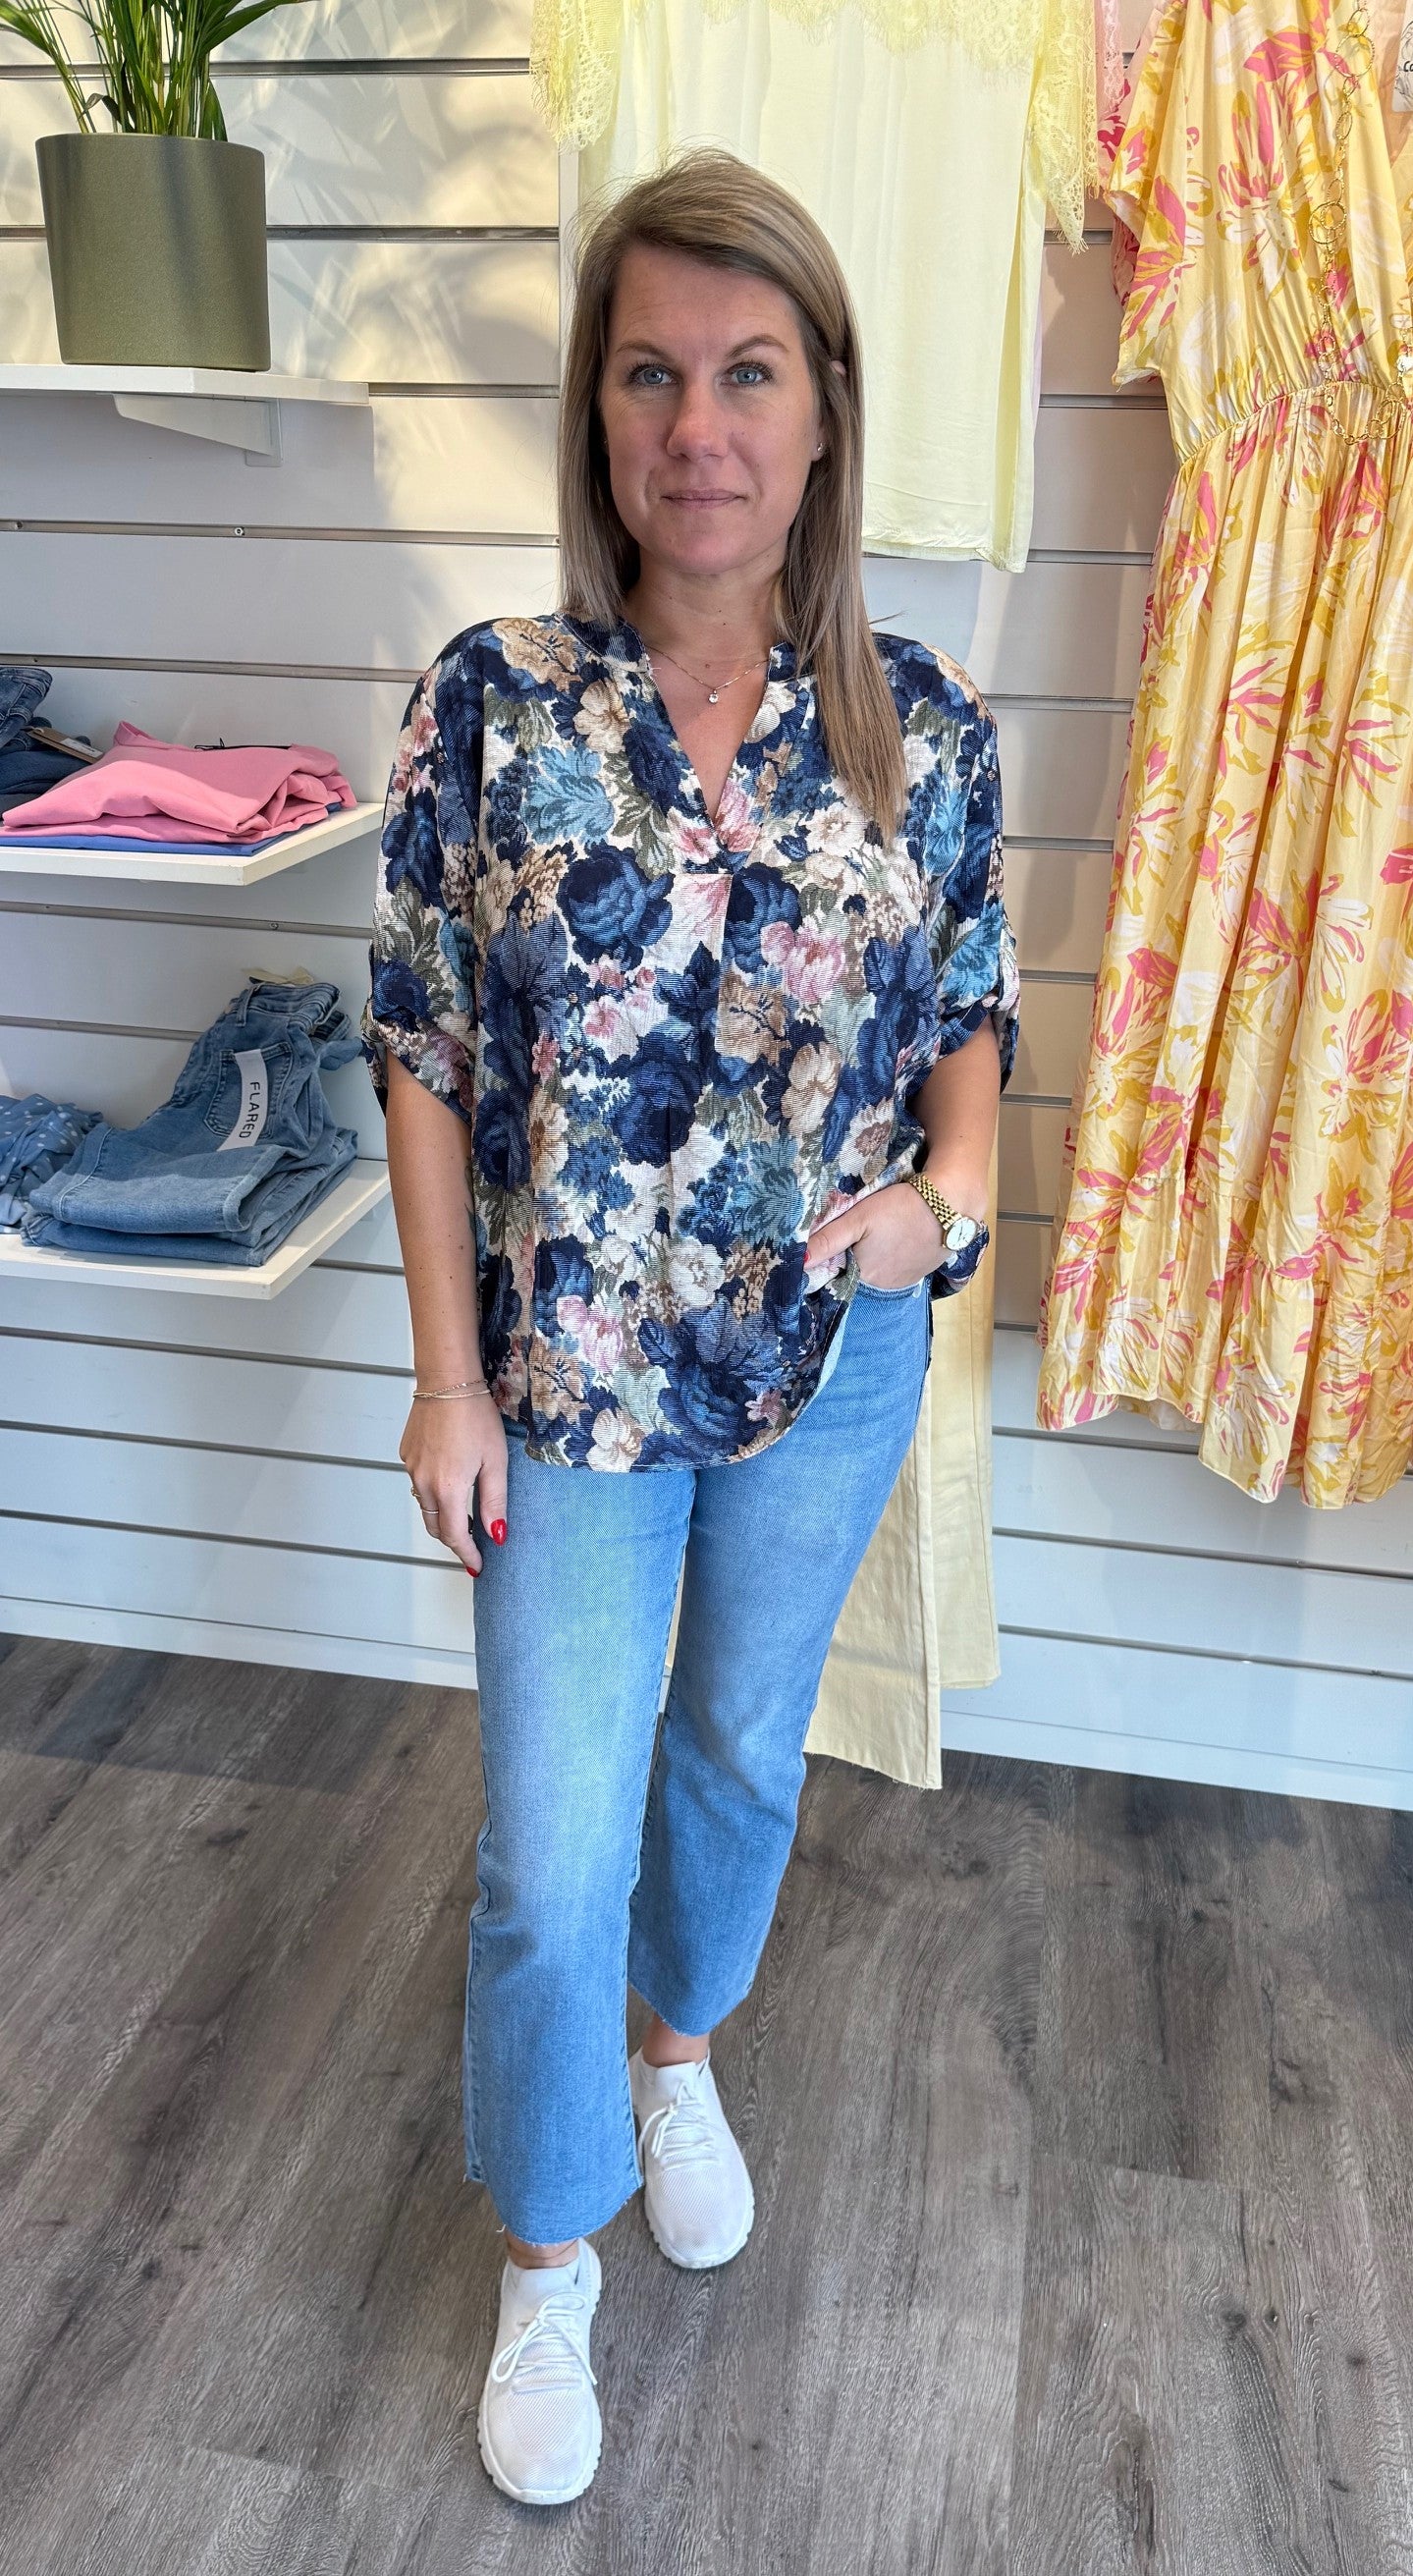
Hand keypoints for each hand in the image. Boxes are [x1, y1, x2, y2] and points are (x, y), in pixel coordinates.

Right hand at [400, 1391, 507, 1576]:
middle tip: (472, 1546)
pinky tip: (449, 1482)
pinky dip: (433, 1493)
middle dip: (453, 1540)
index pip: (455, 1536)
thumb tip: (497, 1534)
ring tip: (463, 1517)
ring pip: (424, 1506)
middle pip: (435, 1526)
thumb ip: (494, 1501)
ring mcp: (411, 1468)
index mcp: (447, 1489)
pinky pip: (418, 1484)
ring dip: (442, 1517)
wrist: (447, 1381)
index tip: (477, 1565)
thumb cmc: (475, 1416)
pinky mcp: (406, 1454)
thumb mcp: (495, 1461)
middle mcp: (423, 1483)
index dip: (467, 1554)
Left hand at [805, 1166, 989, 1291]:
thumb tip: (798, 1263)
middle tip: (859, 1231)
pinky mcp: (922, 1272)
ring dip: (873, 1257)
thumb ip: (827, 1240)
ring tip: (879, 1233)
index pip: (836, 1274)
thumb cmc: (901, 1208)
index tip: (830, 1241)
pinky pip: (897, 1268)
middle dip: (851, 1257)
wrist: (951, 1204)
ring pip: (877, 1271)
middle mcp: (883, 1287)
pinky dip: (892, 1256)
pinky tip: (895, 1238)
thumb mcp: (858, 1218)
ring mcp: (905, 1281)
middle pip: (857, 1273)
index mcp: (864, 1276)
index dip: (831, 1259)